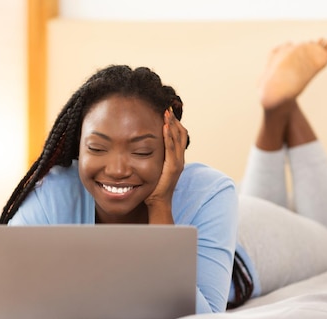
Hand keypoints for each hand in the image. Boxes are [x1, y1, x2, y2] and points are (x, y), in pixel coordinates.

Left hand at [145, 108, 187, 222]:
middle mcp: (180, 158)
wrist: (159, 203)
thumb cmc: (154, 187)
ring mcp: (178, 163)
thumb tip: (144, 147)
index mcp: (176, 158)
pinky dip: (169, 136)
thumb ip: (154, 158)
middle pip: (181, 133)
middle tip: (167, 108)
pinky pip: (172, 148)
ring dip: (172, 124)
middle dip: (174, 120)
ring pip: (178, 138)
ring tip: (167, 112)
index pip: (179, 136)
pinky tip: (165, 126)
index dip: (174, 123)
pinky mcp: (173, 167)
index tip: (167, 112)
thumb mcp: (156, 168)